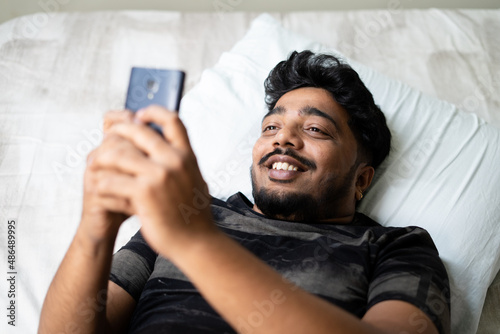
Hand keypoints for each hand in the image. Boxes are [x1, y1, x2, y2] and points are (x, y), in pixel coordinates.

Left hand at [88, 106, 214, 256]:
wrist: (197, 242)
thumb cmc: (194, 216)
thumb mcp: (195, 181)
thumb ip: (182, 163)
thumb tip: (173, 149)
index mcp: (187, 156)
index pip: (172, 120)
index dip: (153, 112)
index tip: (138, 115)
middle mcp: (174, 161)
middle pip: (138, 131)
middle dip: (117, 131)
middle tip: (106, 137)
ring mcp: (159, 176)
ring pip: (116, 154)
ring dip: (102, 159)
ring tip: (95, 165)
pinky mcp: (143, 193)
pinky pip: (110, 181)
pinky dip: (101, 186)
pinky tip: (101, 192)